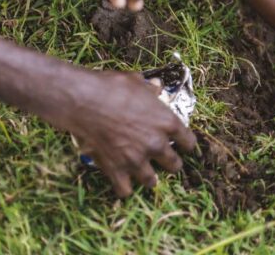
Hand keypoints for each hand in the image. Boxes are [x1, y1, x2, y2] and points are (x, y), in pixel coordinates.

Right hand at [48, 69, 195, 196]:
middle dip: (170, 163)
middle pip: (175, 165)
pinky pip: (125, 190)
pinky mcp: (116, 170)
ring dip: (149, 178)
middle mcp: (157, 144)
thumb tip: (156, 87)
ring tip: (144, 174)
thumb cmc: (112, 87)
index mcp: (167, 122)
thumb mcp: (138, 82)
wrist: (85, 101)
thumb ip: (151, 89)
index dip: (186, 144)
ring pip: (152, 181)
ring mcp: (137, 159)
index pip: (189, 142)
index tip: (182, 145)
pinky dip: (124, 188)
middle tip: (164, 160)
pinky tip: (122, 181)